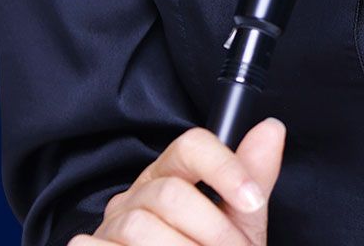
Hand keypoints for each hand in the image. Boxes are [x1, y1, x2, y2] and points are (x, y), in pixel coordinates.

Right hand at [71, 118, 286, 245]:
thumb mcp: (239, 221)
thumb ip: (254, 178)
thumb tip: (272, 129)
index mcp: (172, 174)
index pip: (191, 146)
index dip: (225, 169)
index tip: (252, 202)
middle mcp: (138, 193)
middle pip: (171, 194)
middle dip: (212, 230)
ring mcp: (112, 222)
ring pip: (142, 227)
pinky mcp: (91, 245)